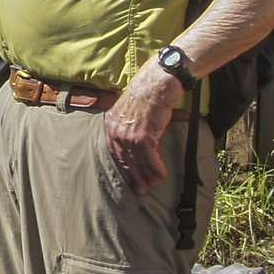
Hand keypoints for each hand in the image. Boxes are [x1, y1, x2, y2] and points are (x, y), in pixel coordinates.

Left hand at [103, 65, 184, 189]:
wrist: (157, 81)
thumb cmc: (146, 93)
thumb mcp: (129, 109)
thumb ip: (127, 125)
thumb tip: (132, 141)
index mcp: (111, 125)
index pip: (115, 154)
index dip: (123, 170)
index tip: (129, 181)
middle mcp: (116, 131)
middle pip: (125, 162)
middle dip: (134, 178)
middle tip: (142, 191)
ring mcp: (129, 134)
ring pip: (138, 163)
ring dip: (147, 177)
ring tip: (153, 186)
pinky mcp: (143, 135)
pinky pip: (150, 158)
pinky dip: (156, 168)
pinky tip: (162, 175)